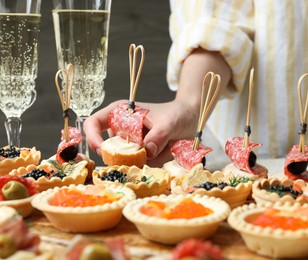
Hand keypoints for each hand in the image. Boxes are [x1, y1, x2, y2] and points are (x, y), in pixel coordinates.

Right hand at [83, 99, 198, 166]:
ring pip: (125, 160)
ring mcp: (131, 145)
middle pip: (108, 148)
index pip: (94, 123)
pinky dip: (151, 165)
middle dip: (122, 156)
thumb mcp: (170, 122)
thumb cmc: (177, 113)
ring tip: (162, 148)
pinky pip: (139, 166)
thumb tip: (147, 151)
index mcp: (120, 113)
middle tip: (144, 154)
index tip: (104, 151)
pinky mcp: (141, 156)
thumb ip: (158, 135)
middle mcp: (122, 130)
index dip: (92, 137)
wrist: (191, 119)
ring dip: (141, 161)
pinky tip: (166, 153)